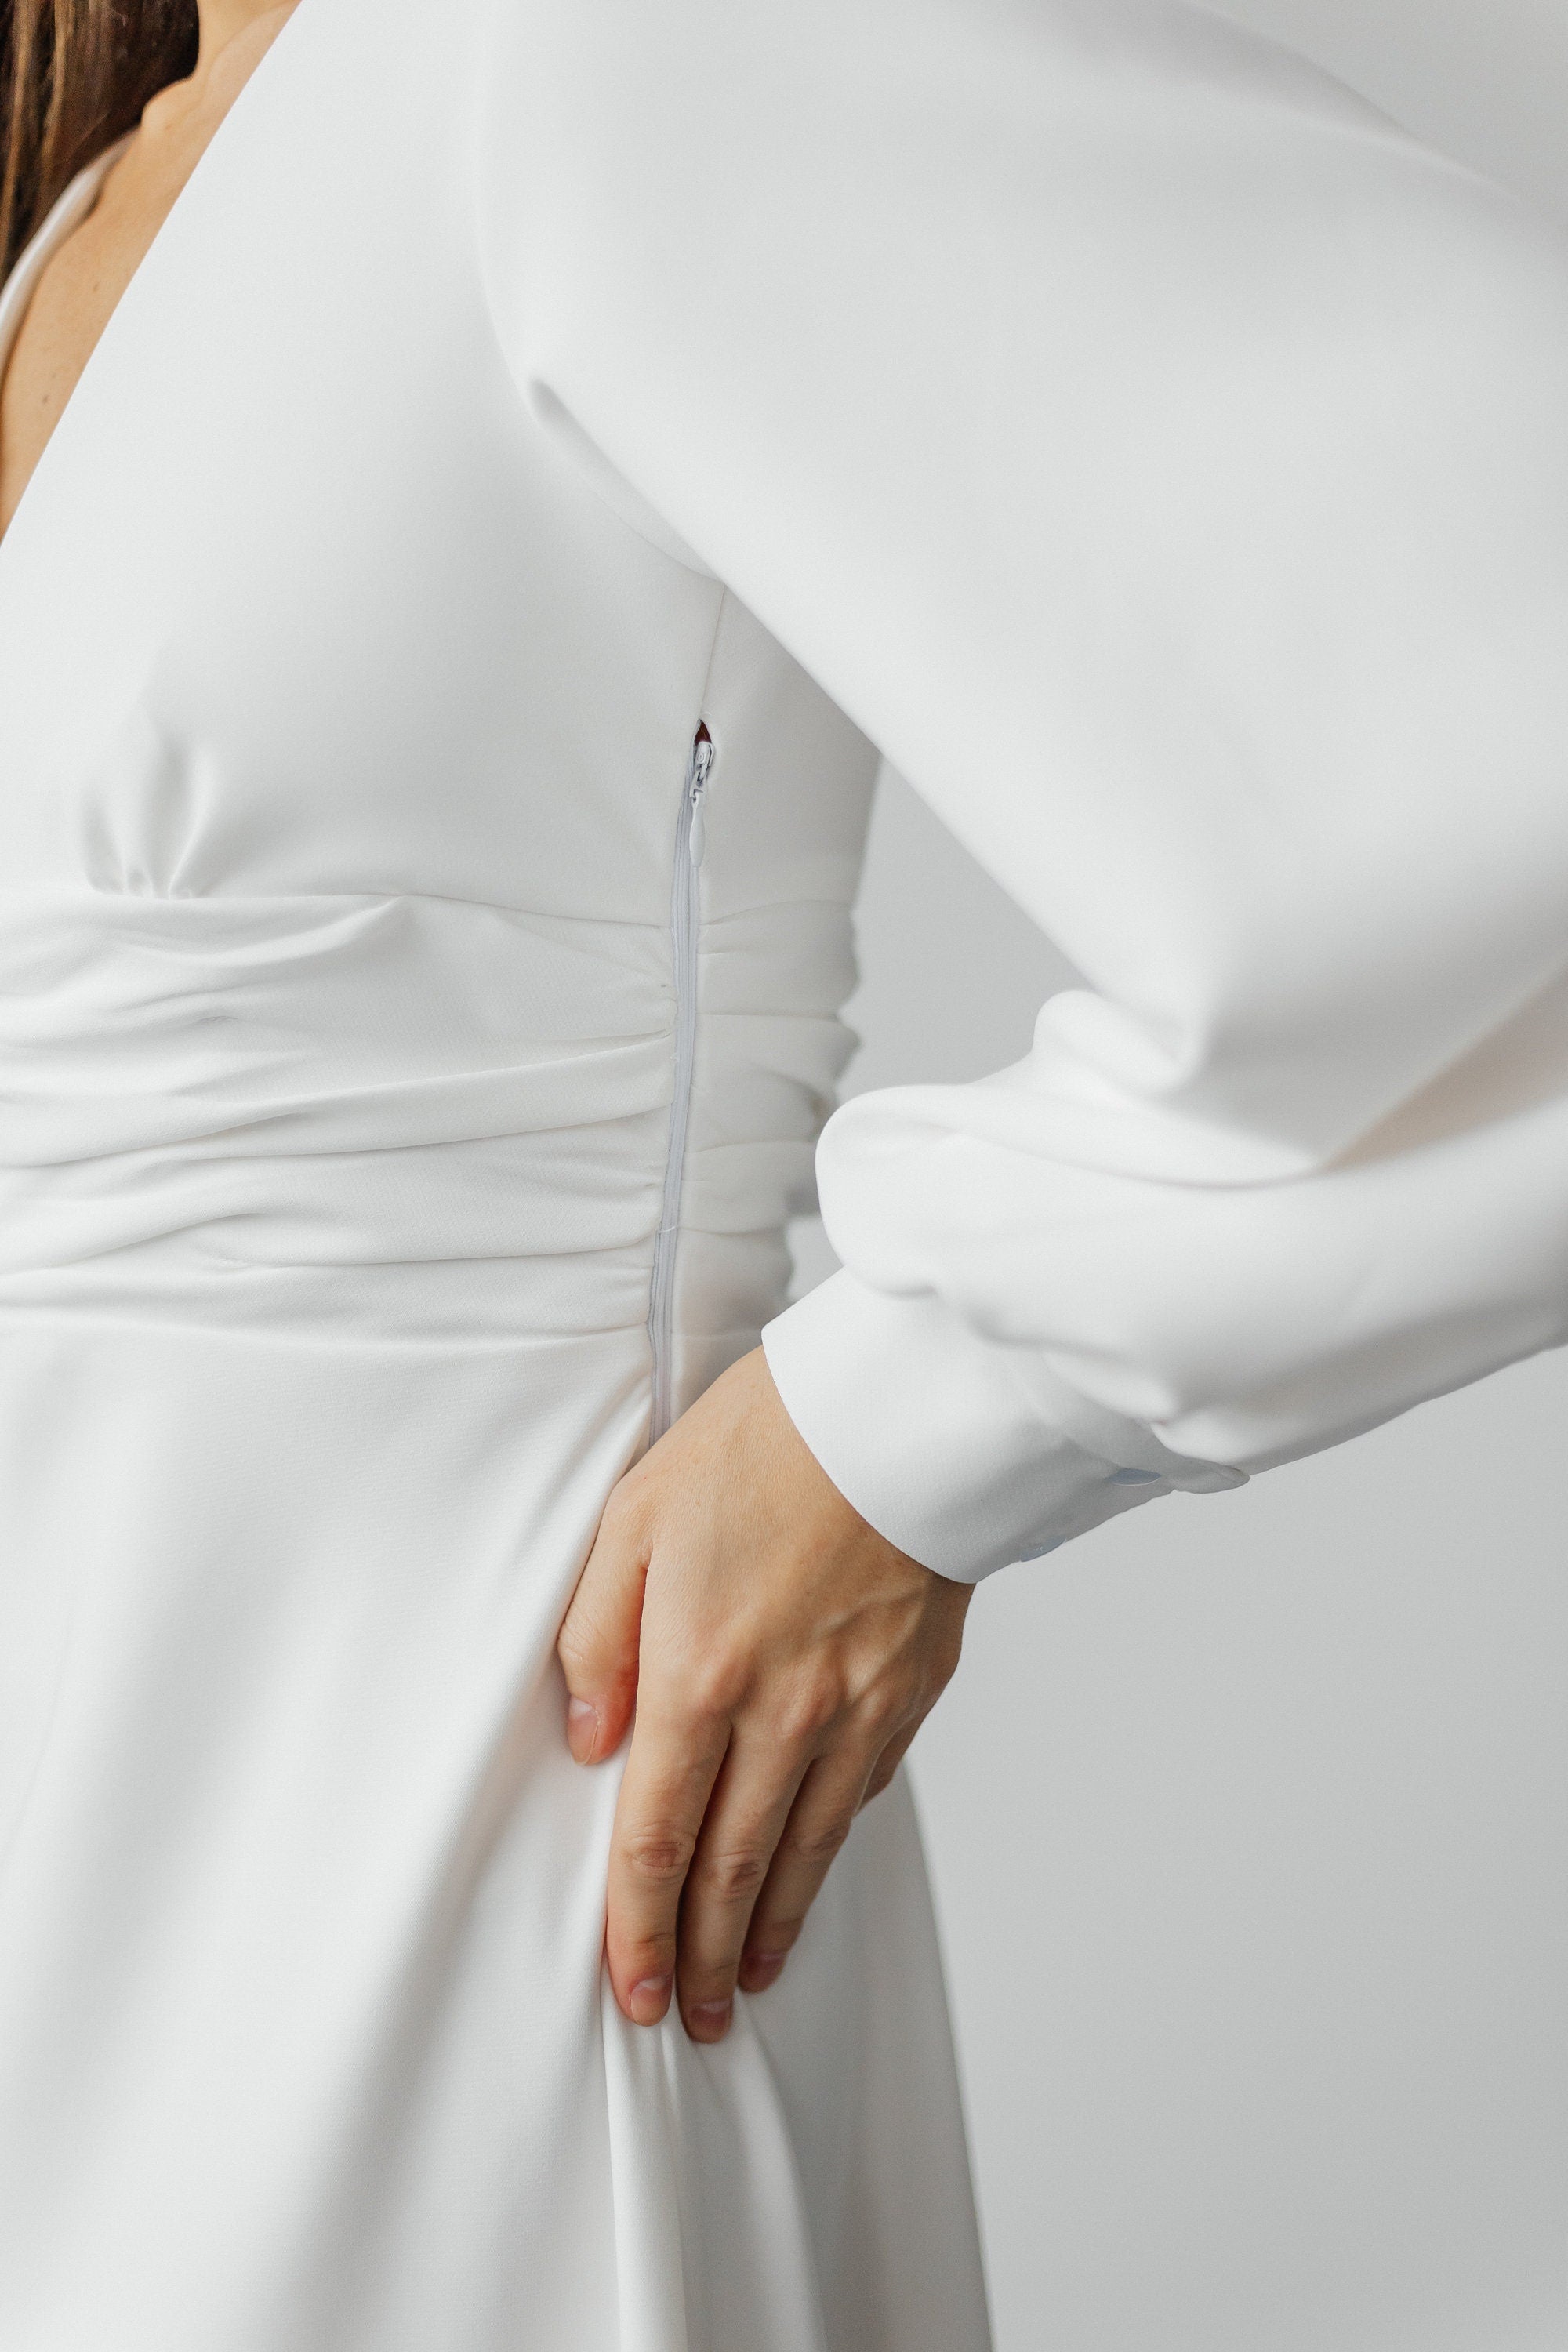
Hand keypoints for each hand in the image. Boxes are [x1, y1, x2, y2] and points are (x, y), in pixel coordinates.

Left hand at [557, 1345, 971, 2041]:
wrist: (894, 1410)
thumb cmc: (759, 1445)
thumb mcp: (637, 1517)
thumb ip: (597, 1637)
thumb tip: (591, 1742)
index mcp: (700, 1669)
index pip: (659, 1835)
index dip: (639, 1926)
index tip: (630, 1989)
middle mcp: (782, 1710)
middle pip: (731, 1867)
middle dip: (700, 1955)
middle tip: (684, 2017)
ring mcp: (857, 1708)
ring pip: (804, 1849)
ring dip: (767, 1927)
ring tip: (742, 1980)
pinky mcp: (911, 1691)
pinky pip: (861, 1794)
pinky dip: (827, 1849)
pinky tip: (805, 1874)